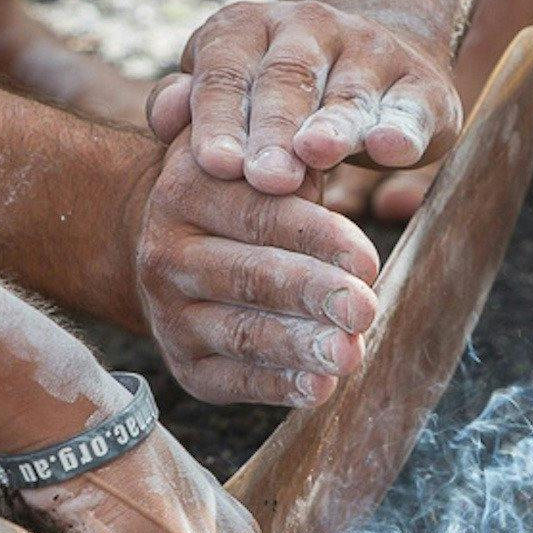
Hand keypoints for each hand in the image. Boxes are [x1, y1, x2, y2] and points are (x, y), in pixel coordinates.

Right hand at [134, 133, 381, 406]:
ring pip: (240, 333)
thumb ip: (292, 147)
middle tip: (365, 309)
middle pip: (248, 275)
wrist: (173, 245)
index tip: (367, 259)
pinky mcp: (183, 365)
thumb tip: (327, 143)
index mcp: (187, 188)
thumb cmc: (246, 191)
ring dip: (299, 347)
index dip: (316, 236)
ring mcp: (168, 313)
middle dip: (311, 294)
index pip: (258, 213)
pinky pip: (232, 381)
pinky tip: (319, 388)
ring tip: (349, 354)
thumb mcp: (259, 152)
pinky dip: (278, 387)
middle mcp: (165, 251)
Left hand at [149, 0, 461, 194]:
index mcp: (248, 28)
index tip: (214, 164)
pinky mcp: (422, 85)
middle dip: (274, 131)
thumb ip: (189, 105)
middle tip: (265, 178)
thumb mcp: (226, 92)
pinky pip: (412, 107)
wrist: (367, 59)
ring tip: (316, 153)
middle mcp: (310, 26)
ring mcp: (371, 49)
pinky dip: (403, 128)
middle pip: (286, 81)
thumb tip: (163, 116)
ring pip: (349, 92)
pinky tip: (391, 148)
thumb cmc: (270, 97)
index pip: (225, 71)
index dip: (219, 117)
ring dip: (333, 124)